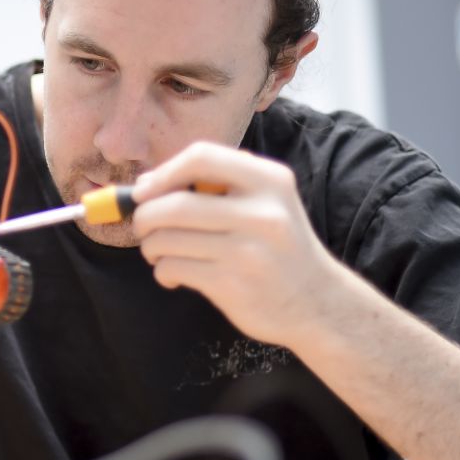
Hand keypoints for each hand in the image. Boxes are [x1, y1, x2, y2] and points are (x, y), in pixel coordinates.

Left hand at [129, 141, 344, 347]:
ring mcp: (246, 251)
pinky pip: (172, 268)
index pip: (201, 157)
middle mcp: (261, 212)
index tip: (145, 190)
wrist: (316, 302)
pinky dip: (162, 271)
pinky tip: (174, 275)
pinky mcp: (231, 284)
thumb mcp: (266, 202)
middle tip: (142, 226)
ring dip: (150, 246)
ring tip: (159, 252)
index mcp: (269, 181)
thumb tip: (145, 184)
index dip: (163, 172)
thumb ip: (215, 186)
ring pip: (166, 239)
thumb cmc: (277, 247)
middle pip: (174, 203)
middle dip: (144, 216)